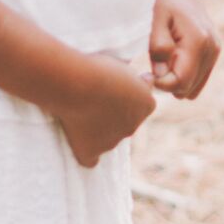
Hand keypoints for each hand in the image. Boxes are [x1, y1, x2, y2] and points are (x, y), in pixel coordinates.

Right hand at [54, 53, 156, 168]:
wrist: (77, 82)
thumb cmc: (99, 67)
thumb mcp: (123, 64)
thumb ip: (134, 77)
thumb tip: (146, 80)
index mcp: (147, 104)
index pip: (141, 102)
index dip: (125, 93)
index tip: (110, 83)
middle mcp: (134, 126)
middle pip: (125, 122)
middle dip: (113, 112)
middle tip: (92, 96)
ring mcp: (112, 142)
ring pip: (109, 139)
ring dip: (99, 129)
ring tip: (80, 110)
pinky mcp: (91, 151)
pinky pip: (91, 159)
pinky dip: (87, 152)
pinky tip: (79, 143)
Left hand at [148, 0, 219, 98]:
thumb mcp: (153, 20)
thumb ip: (158, 48)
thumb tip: (160, 76)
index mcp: (198, 41)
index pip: (180, 82)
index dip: (159, 84)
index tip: (143, 75)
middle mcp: (212, 47)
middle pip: (187, 89)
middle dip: (167, 83)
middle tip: (149, 66)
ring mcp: (215, 50)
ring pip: (193, 88)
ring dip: (174, 79)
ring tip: (160, 60)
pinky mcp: (213, 51)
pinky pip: (197, 79)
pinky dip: (182, 75)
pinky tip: (170, 59)